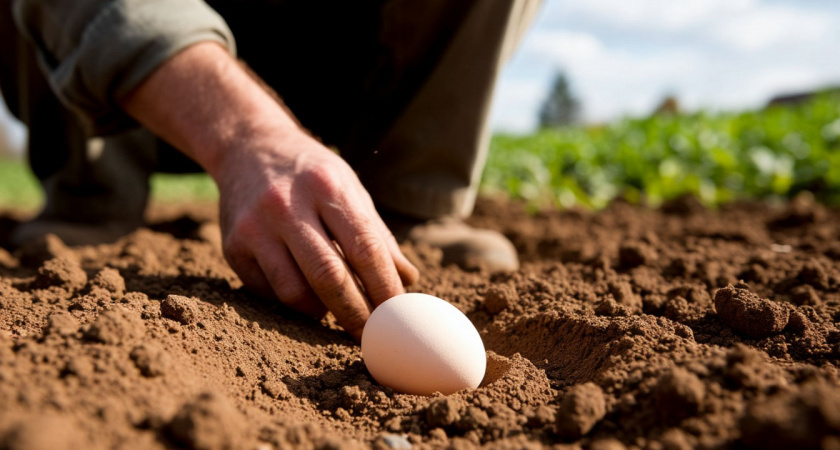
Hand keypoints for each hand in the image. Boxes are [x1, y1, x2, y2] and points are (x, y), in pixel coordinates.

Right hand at [121, 42, 417, 339]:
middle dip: (355, 314)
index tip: (397, 315)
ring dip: (321, 312)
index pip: (365, 248)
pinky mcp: (232, 246)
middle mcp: (286, 204)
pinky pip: (268, 292)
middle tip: (370, 335)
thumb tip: (408, 281)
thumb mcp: (349, 188)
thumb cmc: (312, 174)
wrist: (248, 147)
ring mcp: (254, 226)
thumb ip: (377, 235)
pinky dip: (292, 302)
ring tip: (336, 311)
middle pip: (329, 277)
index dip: (385, 288)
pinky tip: (304, 293)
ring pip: (294, 293)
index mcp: (326, 185)